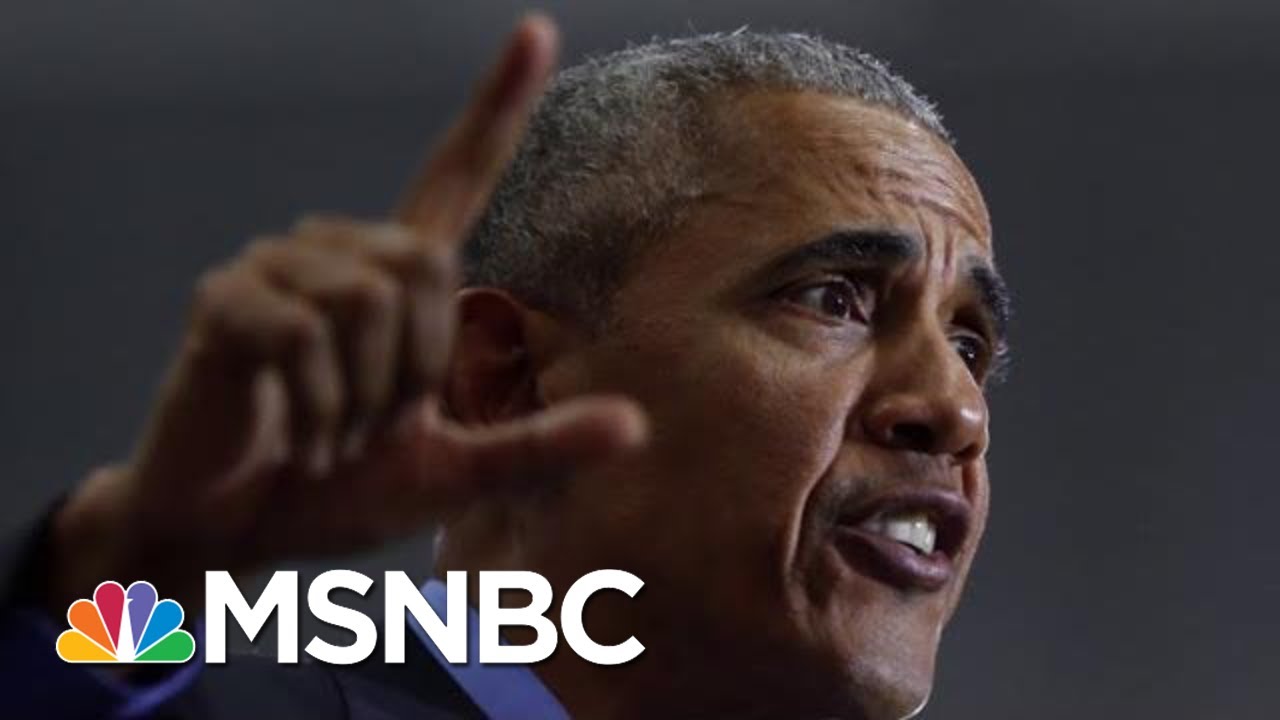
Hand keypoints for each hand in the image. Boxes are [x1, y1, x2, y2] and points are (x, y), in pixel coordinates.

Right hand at [44, 15, 645, 612]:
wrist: (241, 534)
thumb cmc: (343, 490)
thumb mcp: (456, 470)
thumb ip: (540, 444)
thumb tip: (638, 426)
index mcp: (399, 278)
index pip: (457, 174)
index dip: (499, 106)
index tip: (540, 30)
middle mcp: (341, 253)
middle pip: (424, 262)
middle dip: (412, 366)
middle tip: (373, 423)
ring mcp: (276, 270)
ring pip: (363, 300)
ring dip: (360, 397)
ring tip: (329, 430)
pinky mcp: (225, 302)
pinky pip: (301, 333)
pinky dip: (316, 406)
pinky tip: (296, 432)